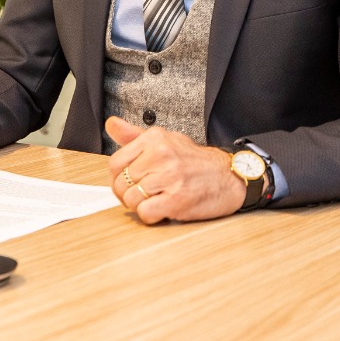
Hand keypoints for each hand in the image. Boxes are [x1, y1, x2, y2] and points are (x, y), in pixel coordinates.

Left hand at [105, 116, 244, 224]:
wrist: (228, 176)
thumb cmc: (194, 161)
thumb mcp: (165, 140)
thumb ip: (135, 135)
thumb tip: (111, 124)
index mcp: (155, 138)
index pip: (115, 163)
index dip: (118, 178)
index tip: (130, 183)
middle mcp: (161, 154)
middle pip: (121, 183)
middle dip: (128, 194)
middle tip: (144, 195)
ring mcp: (170, 176)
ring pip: (131, 200)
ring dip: (140, 206)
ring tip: (156, 200)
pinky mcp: (177, 199)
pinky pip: (145, 213)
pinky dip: (150, 216)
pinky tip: (162, 209)